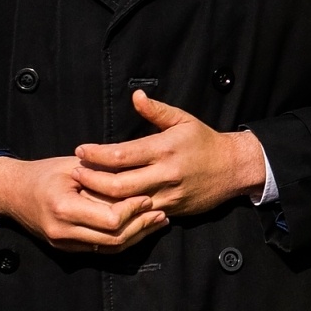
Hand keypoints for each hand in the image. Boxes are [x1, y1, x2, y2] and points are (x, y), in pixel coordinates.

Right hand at [0, 155, 166, 252]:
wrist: (12, 193)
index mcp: (64, 208)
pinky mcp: (67, 248)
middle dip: (142, 226)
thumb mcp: (74, 166)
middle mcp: (63, 230)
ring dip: (137, 236)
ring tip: (157, 221)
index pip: (110, 220)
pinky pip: (101, 250)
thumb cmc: (45, 173)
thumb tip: (139, 176)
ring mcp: (64, 243)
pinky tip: (140, 228)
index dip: (133, 211)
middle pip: (114, 239)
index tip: (148, 198)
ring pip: (110, 248)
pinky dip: (123, 240)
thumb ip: (104, 174)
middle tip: (161, 213)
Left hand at [72, 91, 266, 217]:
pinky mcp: (172, 210)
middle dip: (92, 180)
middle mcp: (165, 173)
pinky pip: (141, 214)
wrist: (234, 168)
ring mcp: (168, 195)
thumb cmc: (206, 142)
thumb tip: (135, 96)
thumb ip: (156, 110)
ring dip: (102, 199)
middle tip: (75, 174)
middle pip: (118, 184)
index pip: (121, 154)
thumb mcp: (183, 120)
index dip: (96, 154)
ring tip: (84, 191)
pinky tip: (107, 205)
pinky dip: (121, 211)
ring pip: (127, 204)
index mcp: (165, 149)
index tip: (81, 150)